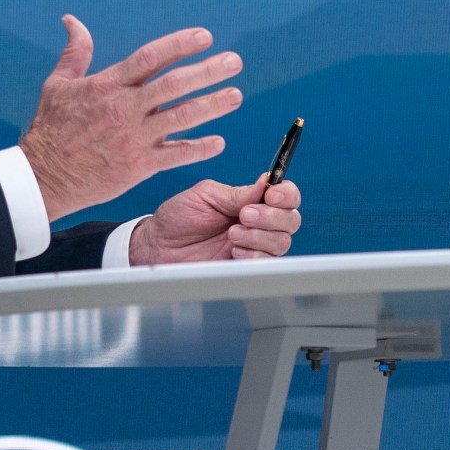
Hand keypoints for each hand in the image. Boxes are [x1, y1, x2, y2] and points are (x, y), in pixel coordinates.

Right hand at [20, 16, 242, 219]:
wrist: (46, 177)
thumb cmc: (50, 128)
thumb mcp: (58, 84)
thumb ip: (75, 51)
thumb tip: (71, 20)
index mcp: (108, 85)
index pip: (151, 58)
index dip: (179, 45)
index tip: (205, 36)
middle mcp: (125, 109)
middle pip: (174, 85)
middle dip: (207, 71)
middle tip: (234, 62)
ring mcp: (135, 138)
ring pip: (182, 118)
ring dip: (213, 106)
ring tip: (236, 95)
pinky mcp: (140, 165)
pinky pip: (176, 156)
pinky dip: (199, 149)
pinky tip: (219, 142)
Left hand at [129, 177, 302, 264]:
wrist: (158, 247)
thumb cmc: (178, 218)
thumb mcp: (206, 196)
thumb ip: (237, 193)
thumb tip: (266, 182)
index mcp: (250, 200)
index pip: (285, 195)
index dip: (286, 194)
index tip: (270, 194)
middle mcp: (258, 223)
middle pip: (291, 219)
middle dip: (270, 217)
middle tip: (243, 216)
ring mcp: (254, 246)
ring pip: (282, 241)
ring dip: (259, 237)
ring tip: (232, 234)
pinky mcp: (247, 267)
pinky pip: (267, 263)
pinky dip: (253, 256)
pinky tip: (234, 252)